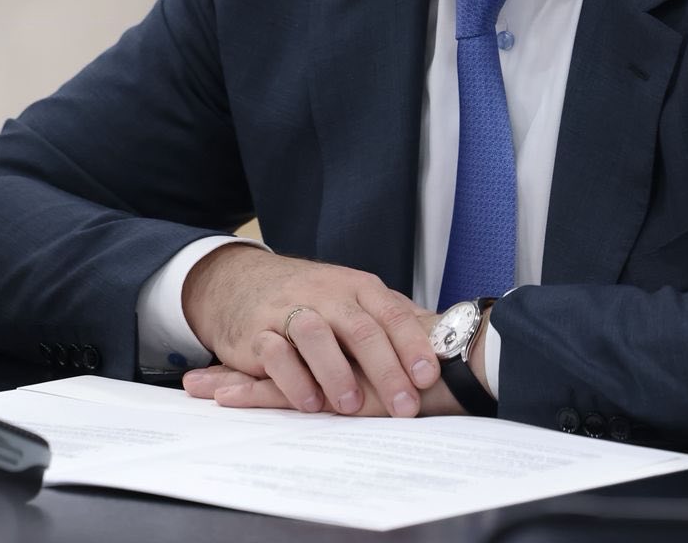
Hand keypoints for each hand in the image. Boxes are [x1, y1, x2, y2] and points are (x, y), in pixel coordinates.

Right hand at [181, 245, 438, 416]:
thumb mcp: (354, 298)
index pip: (391, 313)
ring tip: (352, 406)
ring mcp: (290, 310)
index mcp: (356, 287)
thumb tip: (444, 335)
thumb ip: (392, 316)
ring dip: (336, 372)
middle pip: (359, 327)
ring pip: (315, 334)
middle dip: (385, 367)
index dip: (412, 344)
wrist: (243, 281)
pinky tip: (310, 403)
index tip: (430, 376)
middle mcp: (325, 295)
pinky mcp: (257, 333)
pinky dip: (293, 379)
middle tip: (404, 405)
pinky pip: (275, 353)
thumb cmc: (312, 298)